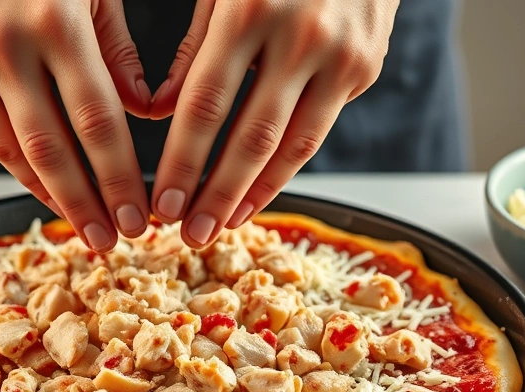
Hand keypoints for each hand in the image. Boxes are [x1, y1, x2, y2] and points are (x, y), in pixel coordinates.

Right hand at [0, 0, 151, 251]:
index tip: (142, 215)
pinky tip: (48, 194)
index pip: (96, 120)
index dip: (120, 176)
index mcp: (54, 22)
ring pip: (12, 152)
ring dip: (52, 199)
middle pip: (52, 149)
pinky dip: (20, 172)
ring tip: (85, 231)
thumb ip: (118, 50)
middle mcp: (5, 48)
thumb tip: (145, 114)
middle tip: (114, 241)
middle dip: (87, 203)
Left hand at [148, 0, 398, 247]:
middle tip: (189, 235)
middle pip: (251, 137)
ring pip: (294, 146)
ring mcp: (341, 56)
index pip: (205, 104)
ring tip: (222, 227)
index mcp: (249, 9)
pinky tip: (258, 193)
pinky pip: (318, 131)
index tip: (162, 202)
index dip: (182, 160)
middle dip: (216, 194)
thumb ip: (192, 47)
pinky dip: (286, 169)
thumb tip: (159, 111)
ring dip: (254, 195)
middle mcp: (300, 36)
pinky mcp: (366, 68)